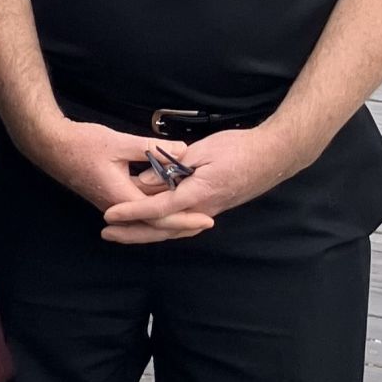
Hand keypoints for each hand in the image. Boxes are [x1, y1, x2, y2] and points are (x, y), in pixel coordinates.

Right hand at [25, 116, 193, 229]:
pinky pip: (136, 211)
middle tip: (207, 222)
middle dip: (180, 225)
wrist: (50, 145)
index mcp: (121, 196)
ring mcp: (111, 203)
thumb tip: (182, 150)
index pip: (158, 217)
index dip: (184, 219)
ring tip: (192, 218)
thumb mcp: (118, 143)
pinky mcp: (108, 197)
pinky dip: (154, 211)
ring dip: (168, 220)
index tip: (206, 219)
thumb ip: (150, 148)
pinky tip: (165, 205)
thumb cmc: (81, 143)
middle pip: (153, 225)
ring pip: (144, 219)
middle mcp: (116, 206)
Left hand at [99, 125, 302, 242]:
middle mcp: (203, 209)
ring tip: (120, 233)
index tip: (109, 215)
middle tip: (106, 233)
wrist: (275, 156)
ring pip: (172, 229)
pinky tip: (149, 226)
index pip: (158, 207)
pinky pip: (183, 223)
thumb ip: (172, 166)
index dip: (132, 212)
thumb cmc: (240, 148)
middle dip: (133, 232)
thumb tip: (144, 181)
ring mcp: (209, 210)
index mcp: (199, 193)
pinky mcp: (212, 207)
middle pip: (162, 228)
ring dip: (145, 232)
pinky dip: (163, 227)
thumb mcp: (202, 150)